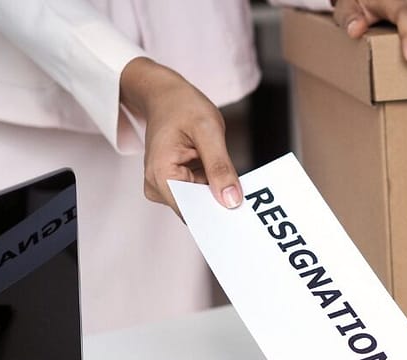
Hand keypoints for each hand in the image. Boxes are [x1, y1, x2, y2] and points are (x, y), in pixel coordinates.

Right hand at [119, 57, 242, 216]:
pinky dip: (215, 187)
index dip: (217, 214)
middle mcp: (158, 185)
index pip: (191, 211)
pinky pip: (200, 193)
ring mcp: (165, 186)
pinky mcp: (176, 183)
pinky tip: (225, 179)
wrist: (166, 95)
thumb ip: (220, 167)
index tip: (242, 217)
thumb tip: (231, 200)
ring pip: (200, 202)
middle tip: (248, 202)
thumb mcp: (209, 131)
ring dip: (219, 194)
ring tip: (234, 182)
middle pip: (196, 209)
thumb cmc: (183, 106)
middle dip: (221, 203)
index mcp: (161, 175)